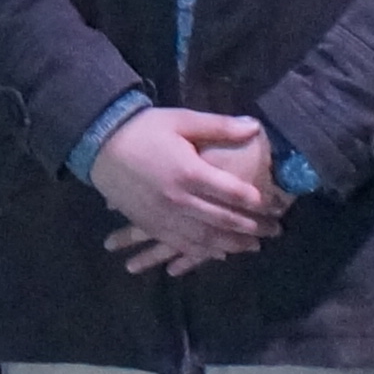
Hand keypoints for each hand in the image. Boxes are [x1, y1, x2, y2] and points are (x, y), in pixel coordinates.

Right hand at [90, 107, 281, 272]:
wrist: (97, 144)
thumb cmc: (142, 129)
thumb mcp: (181, 120)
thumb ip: (219, 126)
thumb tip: (255, 127)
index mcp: (190, 172)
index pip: (235, 193)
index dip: (259, 202)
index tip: (276, 205)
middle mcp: (180, 200)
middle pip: (225, 219)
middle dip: (253, 227)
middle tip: (275, 231)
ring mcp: (164, 216)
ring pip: (206, 237)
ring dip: (233, 244)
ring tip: (254, 246)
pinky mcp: (151, 224)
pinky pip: (182, 244)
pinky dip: (204, 252)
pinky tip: (220, 254)